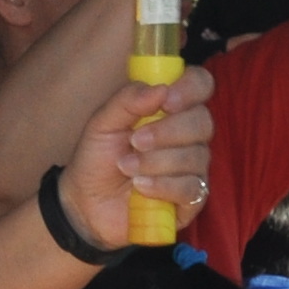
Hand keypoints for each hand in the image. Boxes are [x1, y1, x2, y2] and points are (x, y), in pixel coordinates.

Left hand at [60, 66, 214, 248]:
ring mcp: (193, 167)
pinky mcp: (192, 199)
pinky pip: (191, 188)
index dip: (190, 88)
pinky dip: (162, 186)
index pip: (199, 85)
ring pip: (196, 156)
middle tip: (135, 141)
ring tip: (126, 167)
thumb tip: (159, 88)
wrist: (86, 204)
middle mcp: (188, 135)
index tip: (166, 100)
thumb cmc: (98, 159)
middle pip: (202, 121)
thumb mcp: (102, 124)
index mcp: (170, 108)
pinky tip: (140, 187)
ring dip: (156, 161)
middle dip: (167, 131)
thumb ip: (127, 101)